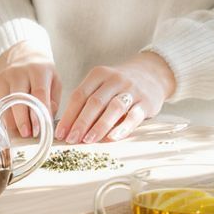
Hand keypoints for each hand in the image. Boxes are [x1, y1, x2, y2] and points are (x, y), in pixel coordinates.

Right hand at [0, 42, 60, 138]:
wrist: (23, 54)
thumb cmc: (42, 72)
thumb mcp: (54, 81)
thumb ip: (53, 101)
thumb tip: (47, 119)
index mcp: (38, 70)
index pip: (38, 94)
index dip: (37, 114)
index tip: (38, 130)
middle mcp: (19, 72)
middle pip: (18, 99)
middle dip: (21, 120)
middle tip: (27, 134)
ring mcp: (4, 76)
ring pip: (4, 103)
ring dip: (10, 121)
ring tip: (18, 131)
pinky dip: (1, 114)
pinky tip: (8, 121)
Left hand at [56, 53, 175, 144]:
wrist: (152, 73)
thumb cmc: (119, 84)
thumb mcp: (102, 84)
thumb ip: (88, 100)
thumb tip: (68, 127)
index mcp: (99, 74)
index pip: (80, 95)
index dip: (69, 115)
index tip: (60, 133)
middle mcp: (114, 80)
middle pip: (95, 102)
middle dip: (81, 122)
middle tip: (71, 139)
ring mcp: (131, 90)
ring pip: (113, 108)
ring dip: (99, 126)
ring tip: (88, 140)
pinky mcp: (146, 102)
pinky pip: (133, 116)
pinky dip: (122, 127)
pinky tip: (112, 138)